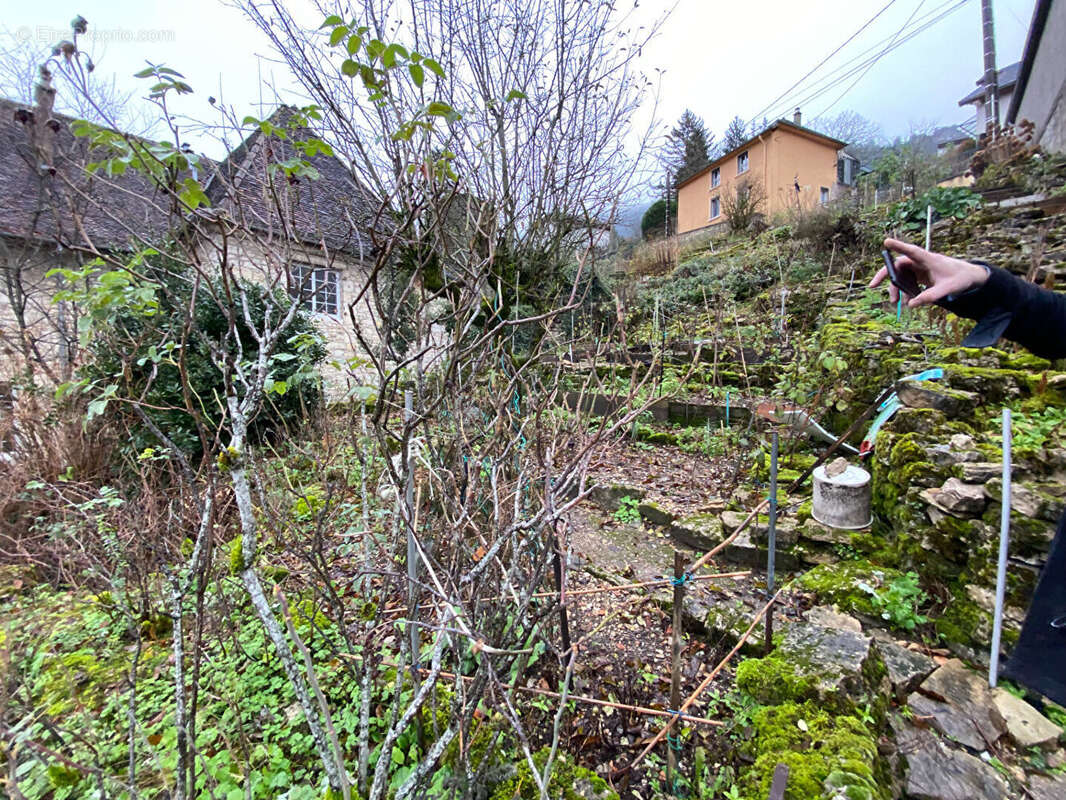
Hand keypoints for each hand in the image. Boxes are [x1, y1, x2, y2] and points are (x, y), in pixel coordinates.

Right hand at [870, 238, 990, 306]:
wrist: (969, 277)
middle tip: (873, 286)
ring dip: (896, 288)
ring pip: (901, 275)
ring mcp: (920, 268)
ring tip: (897, 302)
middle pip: (898, 265)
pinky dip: (904, 291)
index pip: (912, 251)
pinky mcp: (920, 274)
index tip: (886, 241)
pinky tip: (908, 302)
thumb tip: (911, 305)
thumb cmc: (961, 278)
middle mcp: (921, 261)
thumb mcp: (947, 290)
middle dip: (885, 276)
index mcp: (929, 259)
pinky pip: (907, 281)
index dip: (899, 246)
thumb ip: (929, 297)